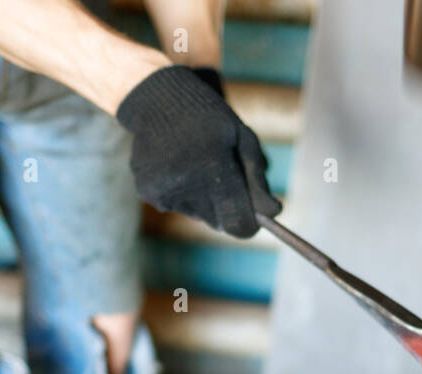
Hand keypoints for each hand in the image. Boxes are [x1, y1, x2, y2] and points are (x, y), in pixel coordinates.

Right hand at [116, 65, 280, 237]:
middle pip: (218, 222)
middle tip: (223, 178)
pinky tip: (178, 167)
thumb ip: (258, 178)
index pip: (236, 220)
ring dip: (204, 200)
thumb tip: (275, 212)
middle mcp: (183, 178)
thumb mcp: (242, 138)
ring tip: (197, 165)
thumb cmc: (210, 118)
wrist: (158, 99)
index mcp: (211, 161)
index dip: (248, 224)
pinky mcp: (146, 191)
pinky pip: (176, 207)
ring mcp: (162, 187)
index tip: (254, 221)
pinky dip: (183, 194)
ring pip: (198, 215)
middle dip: (226, 208)